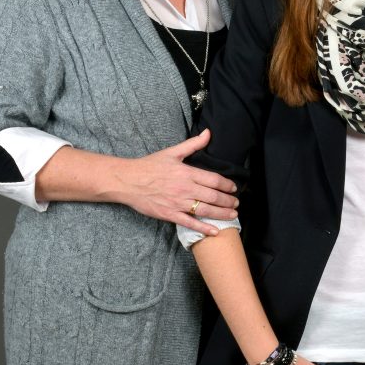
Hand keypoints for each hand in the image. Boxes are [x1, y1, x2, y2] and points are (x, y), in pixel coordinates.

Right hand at [112, 129, 238, 232]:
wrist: (128, 180)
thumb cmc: (149, 165)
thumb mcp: (172, 152)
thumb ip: (193, 144)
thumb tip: (208, 133)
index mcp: (187, 172)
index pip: (214, 179)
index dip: (227, 185)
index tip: (234, 188)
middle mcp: (185, 188)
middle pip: (213, 196)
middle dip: (228, 201)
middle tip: (236, 204)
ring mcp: (177, 203)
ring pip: (205, 210)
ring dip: (222, 214)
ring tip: (232, 215)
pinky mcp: (169, 214)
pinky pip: (190, 223)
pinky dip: (203, 227)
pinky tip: (214, 231)